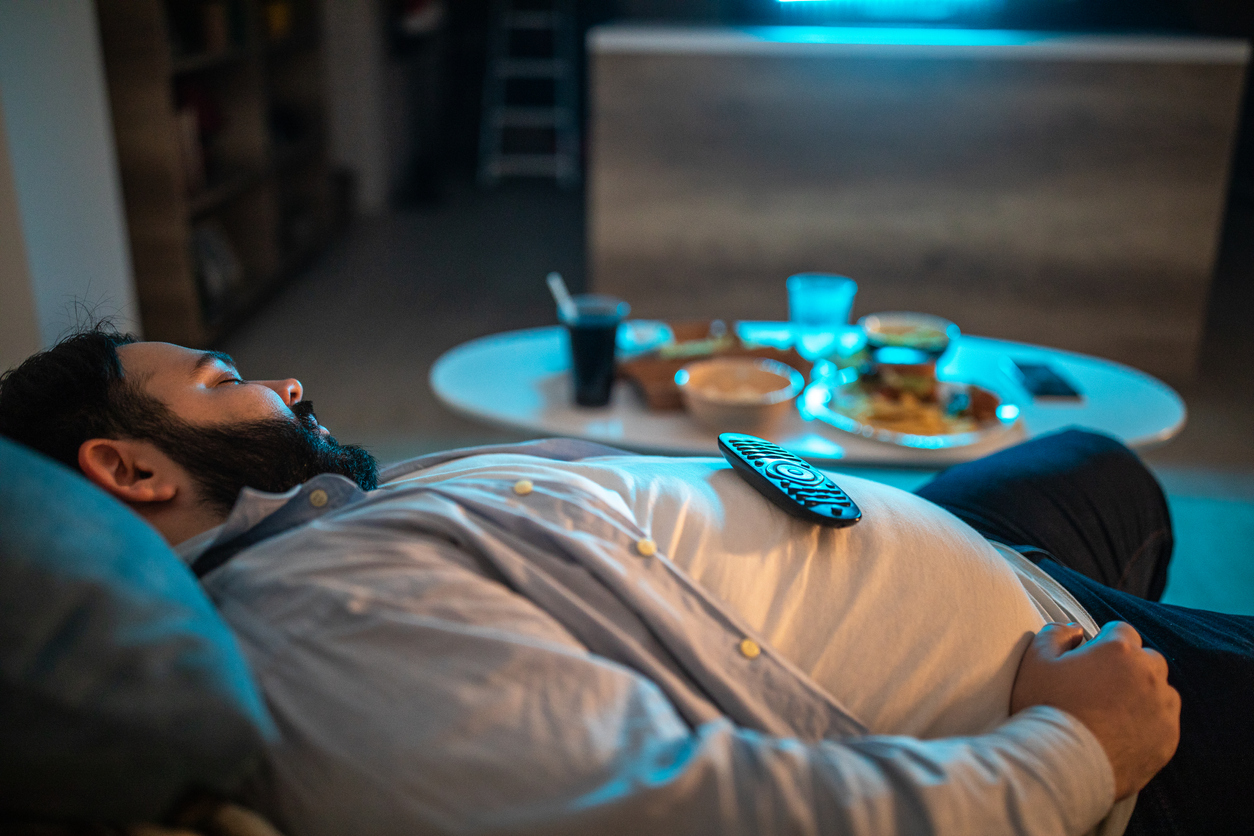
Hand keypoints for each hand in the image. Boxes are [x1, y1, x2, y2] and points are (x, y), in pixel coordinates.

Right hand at [1011, 621, 1179, 799]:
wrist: (1062, 764)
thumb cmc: (1045, 708)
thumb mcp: (1035, 660)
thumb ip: (1055, 633)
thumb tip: (1074, 629)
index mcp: (1118, 650)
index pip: (1121, 630)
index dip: (1103, 641)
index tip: (1090, 658)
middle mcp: (1149, 674)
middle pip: (1148, 659)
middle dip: (1129, 666)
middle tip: (1101, 686)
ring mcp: (1163, 708)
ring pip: (1161, 691)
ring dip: (1144, 695)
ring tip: (1114, 713)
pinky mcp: (1168, 739)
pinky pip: (1165, 723)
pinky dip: (1149, 724)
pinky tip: (1123, 734)